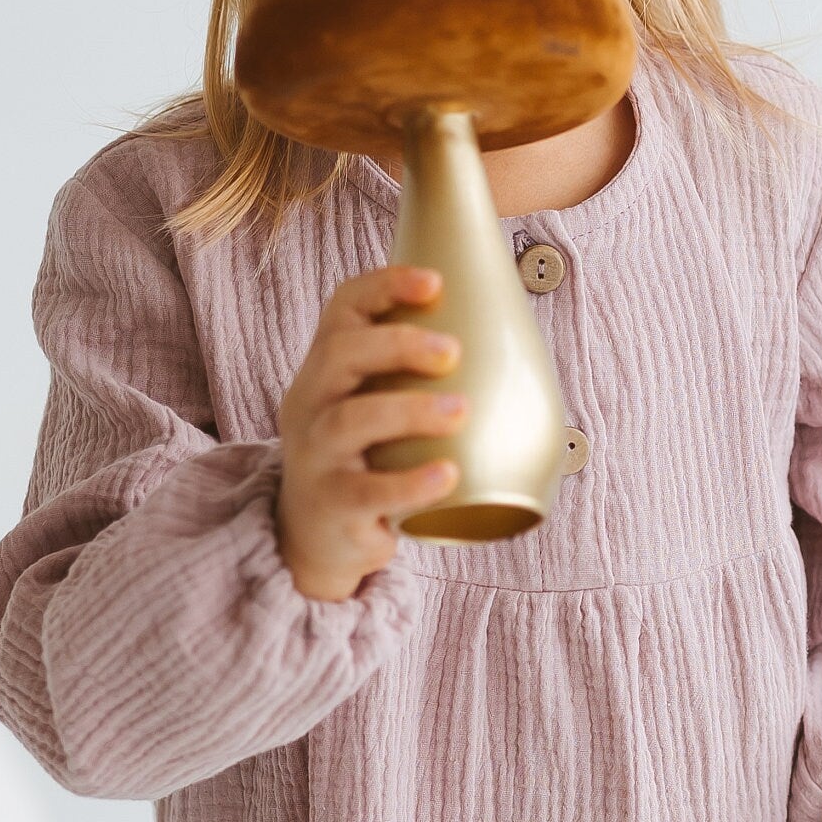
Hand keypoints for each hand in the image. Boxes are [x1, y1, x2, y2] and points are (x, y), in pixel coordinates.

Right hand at [274, 266, 465, 599]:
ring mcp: (315, 456)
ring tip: (460, 410)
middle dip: (399, 344)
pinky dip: (410, 483)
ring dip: (410, 410)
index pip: (341, 311)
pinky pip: (367, 492)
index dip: (384, 286)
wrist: (314, 538)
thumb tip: (510, 346)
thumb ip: (413, 378)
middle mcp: (310, 404)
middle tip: (453, 351)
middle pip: (340, 354)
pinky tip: (447, 475)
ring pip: (350, 421)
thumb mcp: (369, 408)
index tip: (435, 283)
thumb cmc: (363, 459)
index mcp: (324, 370)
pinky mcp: (332, 506)